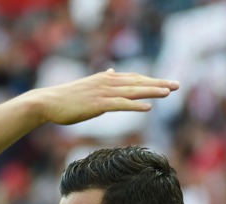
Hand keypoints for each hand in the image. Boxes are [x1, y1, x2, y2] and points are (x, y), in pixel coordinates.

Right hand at [30, 68, 178, 125]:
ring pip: (132, 91)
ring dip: (151, 91)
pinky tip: (147, 108)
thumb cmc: (66, 98)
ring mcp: (103, 93)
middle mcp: (107, 82)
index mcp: (106, 79)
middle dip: (158, 83)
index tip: (167, 83)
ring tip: (168, 93)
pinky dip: (135, 106)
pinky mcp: (98, 104)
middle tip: (177, 85)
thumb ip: (102, 81)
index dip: (151, 80)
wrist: (48, 102)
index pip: (134, 78)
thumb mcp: (87, 86)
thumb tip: (111, 72)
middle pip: (138, 82)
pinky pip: (121, 105)